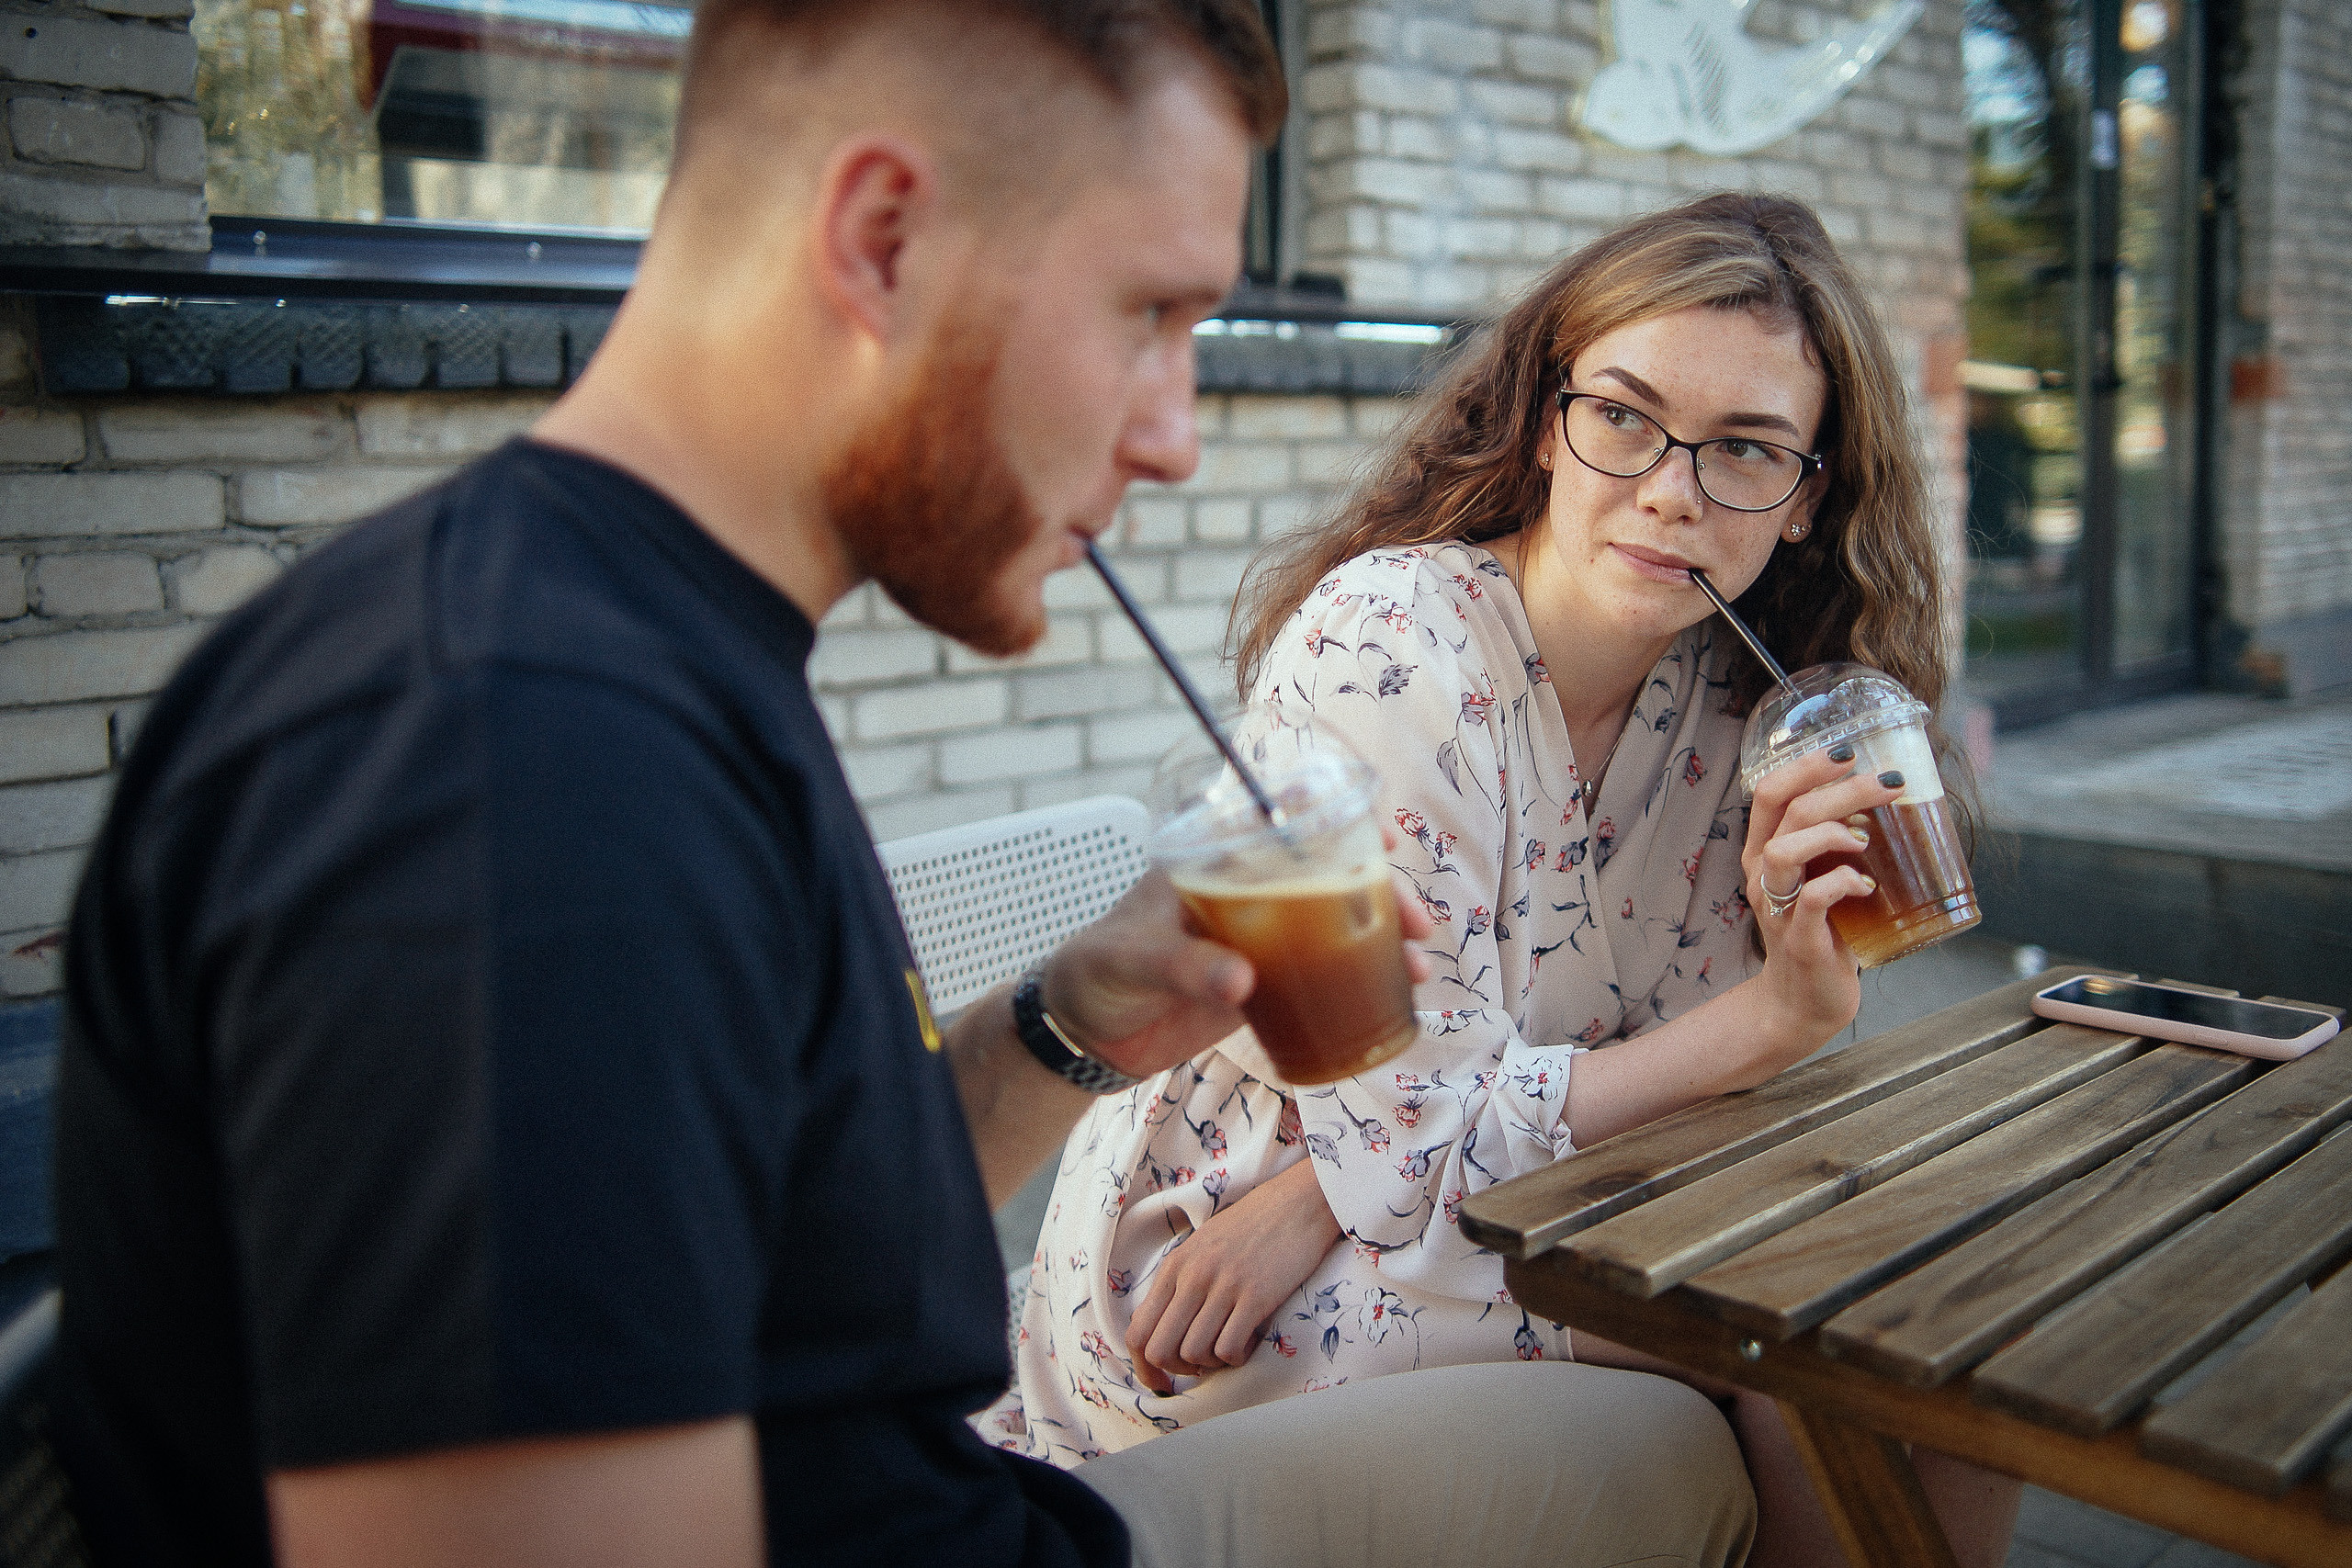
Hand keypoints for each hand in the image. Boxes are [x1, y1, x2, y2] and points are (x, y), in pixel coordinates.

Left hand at [1044, 835, 1433, 1083]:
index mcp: (1210, 863)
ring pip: (1332, 924)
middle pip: (1325, 875)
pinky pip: (1319, 974)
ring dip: (1379, 939)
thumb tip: (1243, 980)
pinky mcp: (1260, 984)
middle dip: (1378, 891)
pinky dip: (1358, 980)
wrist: (1079, 1033)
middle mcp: (1243, 892)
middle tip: (1416, 923)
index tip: (1381, 833)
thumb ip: (1184, 968)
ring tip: (1420, 966)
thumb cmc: (1094, 972)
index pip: (1280, 824)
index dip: (1335, 818)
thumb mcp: (1133, 961)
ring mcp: (1256, 938)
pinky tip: (1394, 995)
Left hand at [1123, 1157, 1339, 1392]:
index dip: (1145, 1368)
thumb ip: (1181, 1283)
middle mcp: (1192, 1277)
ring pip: (1194, 1353)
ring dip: (1210, 1365)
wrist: (1296, 1202)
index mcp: (1174, 1267)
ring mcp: (1223, 1286)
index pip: (1138, 1331)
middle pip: (1160, 1350)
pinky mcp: (1256, 1296)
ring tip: (1228, 1349)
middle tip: (1200, 1368)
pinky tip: (1248, 1344)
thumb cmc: (1251, 1227)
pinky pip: (1229, 1349)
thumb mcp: (1202, 1247)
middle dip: (1177, 1371)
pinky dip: (1236, 1359)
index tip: (1162, 1383)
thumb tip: (1166, 1330)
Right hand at [1741, 746, 1904, 1044]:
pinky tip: (1866, 884)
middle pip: (1788, 809)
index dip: (1807, 764)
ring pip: (1787, 849)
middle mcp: (1761, 874)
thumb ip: (1842, 845)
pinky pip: (1812, 900)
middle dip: (1841, 787)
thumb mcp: (1823, 878)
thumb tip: (1897, 803)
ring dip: (1833, 831)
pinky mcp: (1797, 939)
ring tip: (1867, 836)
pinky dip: (1842, 882)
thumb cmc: (1823, 933)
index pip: (1770, 792)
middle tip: (1887, 782)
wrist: (1802, 1002)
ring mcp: (1776, 907)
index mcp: (1765, 851)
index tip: (1848, 750)